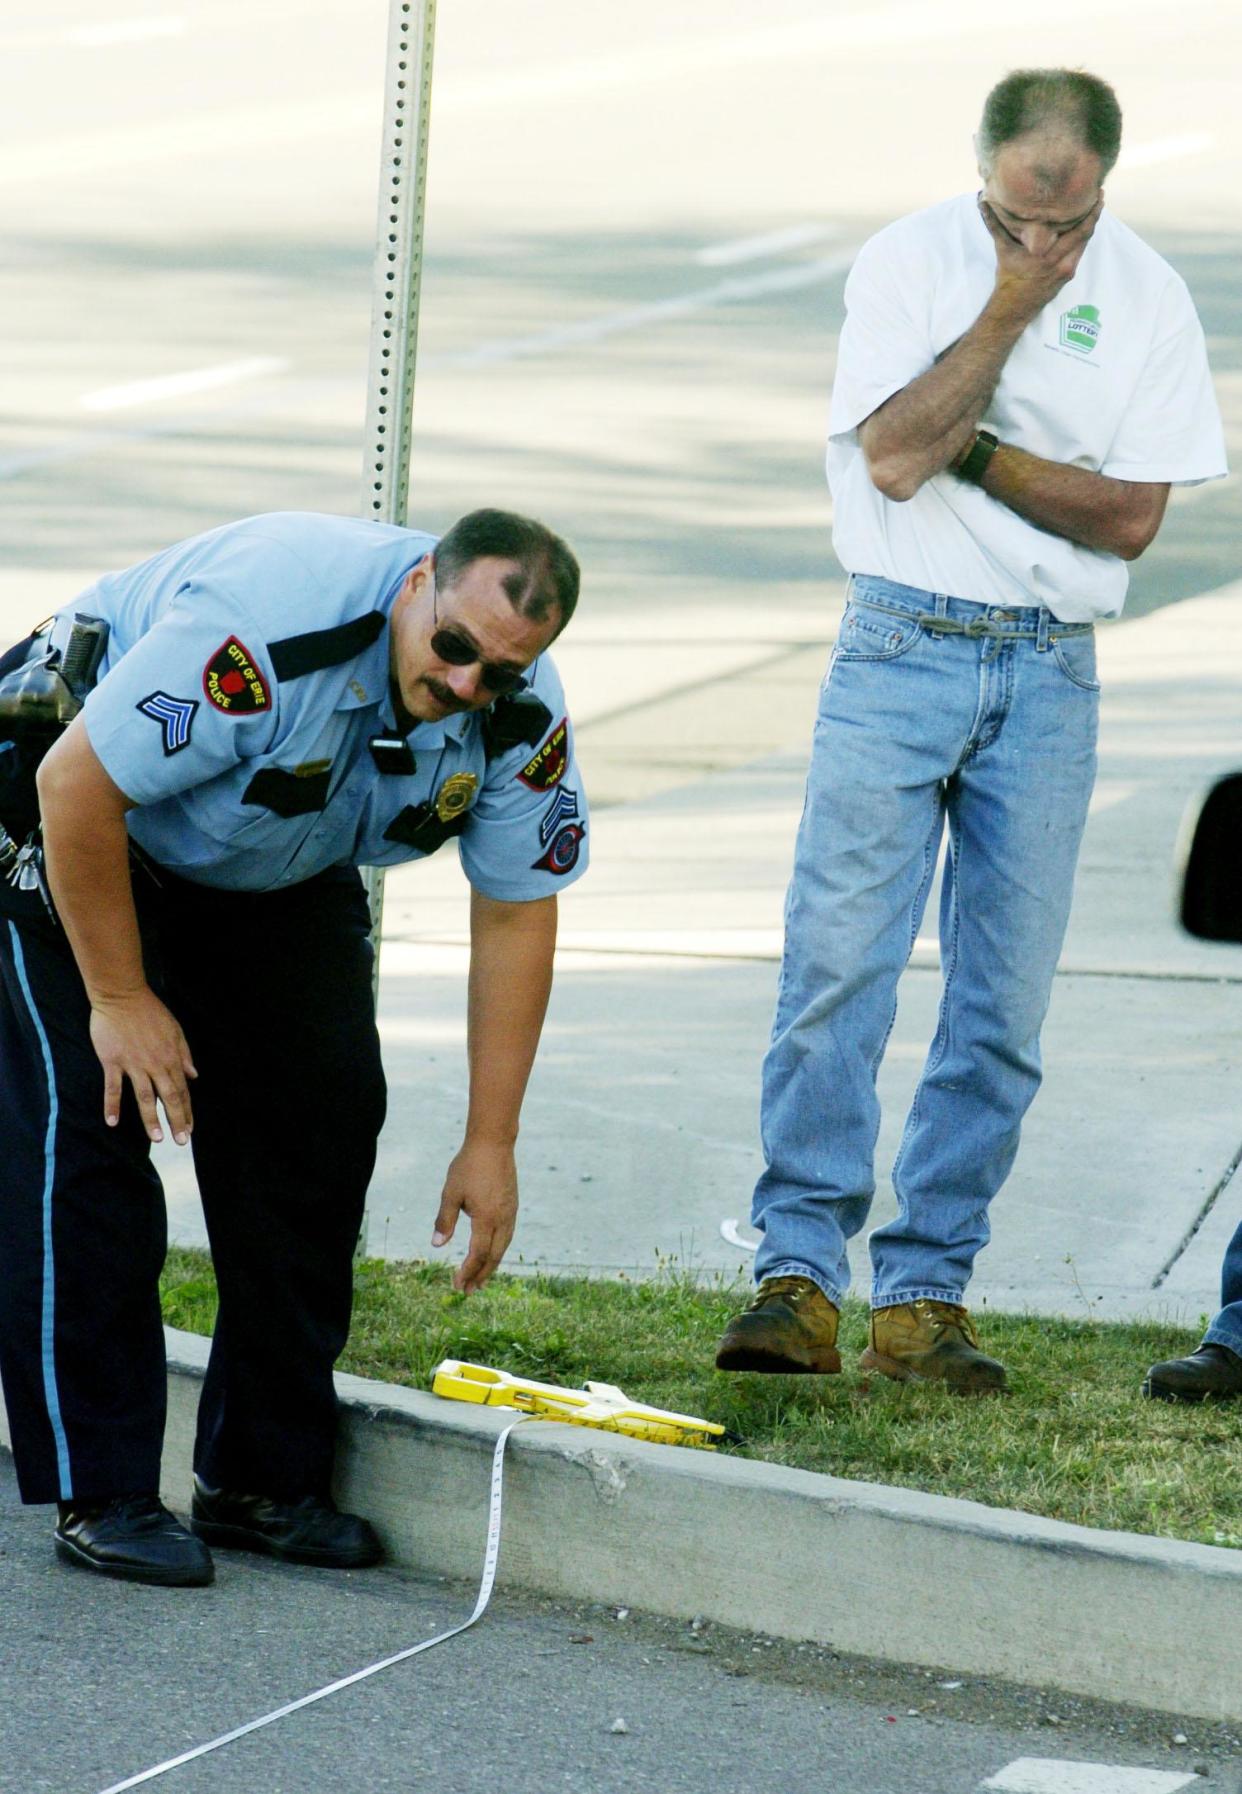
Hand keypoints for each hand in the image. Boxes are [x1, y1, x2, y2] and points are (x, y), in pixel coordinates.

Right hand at [89, 989, 196, 1143]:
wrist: (122, 996)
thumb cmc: (150, 1011)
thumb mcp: (175, 1030)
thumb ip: (184, 1053)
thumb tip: (193, 1075)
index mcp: (171, 1057)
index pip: (182, 1090)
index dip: (187, 1110)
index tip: (189, 1129)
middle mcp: (155, 1064)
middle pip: (169, 1097)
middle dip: (176, 1121)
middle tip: (180, 1142)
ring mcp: (134, 1064)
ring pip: (145, 1097)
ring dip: (151, 1119)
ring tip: (157, 1138)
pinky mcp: (113, 1062)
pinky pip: (114, 1087)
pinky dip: (112, 1105)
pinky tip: (112, 1122)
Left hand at [431, 1140, 517, 1292]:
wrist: (493, 1143)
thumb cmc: (469, 1166)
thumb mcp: (450, 1193)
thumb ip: (445, 1220)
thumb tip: (437, 1245)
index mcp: (486, 1218)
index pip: (477, 1254)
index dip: (467, 1271)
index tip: (456, 1284)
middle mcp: (502, 1219)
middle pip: (493, 1256)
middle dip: (480, 1276)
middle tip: (468, 1291)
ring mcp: (510, 1213)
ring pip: (503, 1248)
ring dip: (491, 1266)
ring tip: (480, 1279)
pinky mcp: (512, 1206)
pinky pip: (507, 1236)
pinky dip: (498, 1250)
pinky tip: (491, 1253)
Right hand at [979, 195, 1101, 324]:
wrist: (1013, 308)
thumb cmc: (1008, 278)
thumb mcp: (1003, 249)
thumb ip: (995, 225)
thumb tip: (983, 203)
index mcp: (1048, 255)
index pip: (1079, 230)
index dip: (1091, 212)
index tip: (1097, 194)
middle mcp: (1061, 263)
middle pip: (1087, 234)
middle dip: (1095, 214)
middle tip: (1100, 195)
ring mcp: (1067, 271)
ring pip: (1084, 244)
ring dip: (1090, 226)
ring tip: (1093, 208)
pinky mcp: (1068, 276)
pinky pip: (1079, 253)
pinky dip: (1081, 239)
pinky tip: (1081, 228)